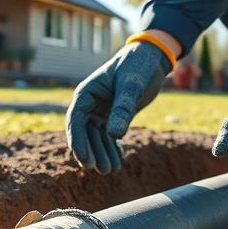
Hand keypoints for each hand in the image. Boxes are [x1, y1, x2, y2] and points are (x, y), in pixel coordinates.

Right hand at [66, 39, 171, 173]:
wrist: (152, 59)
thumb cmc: (138, 66)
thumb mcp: (132, 85)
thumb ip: (123, 109)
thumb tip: (114, 136)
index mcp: (86, 93)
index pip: (75, 121)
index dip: (78, 142)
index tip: (86, 160)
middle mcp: (90, 104)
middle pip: (84, 133)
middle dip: (92, 152)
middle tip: (102, 169)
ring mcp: (100, 111)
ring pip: (96, 137)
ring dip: (102, 153)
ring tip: (112, 170)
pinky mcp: (113, 116)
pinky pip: (108, 136)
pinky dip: (111, 149)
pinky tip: (118, 161)